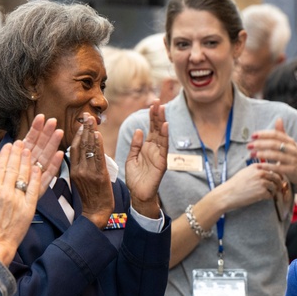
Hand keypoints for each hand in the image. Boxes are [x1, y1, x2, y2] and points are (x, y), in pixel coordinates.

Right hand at [0, 140, 44, 265]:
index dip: (5, 155)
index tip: (9, 145)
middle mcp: (5, 192)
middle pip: (12, 168)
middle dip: (16, 154)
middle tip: (20, 143)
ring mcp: (18, 200)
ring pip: (23, 176)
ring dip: (27, 161)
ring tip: (29, 150)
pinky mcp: (29, 208)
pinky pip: (33, 189)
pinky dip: (36, 177)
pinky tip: (37, 167)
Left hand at [20, 114, 64, 187]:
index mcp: (15, 160)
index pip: (27, 140)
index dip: (34, 129)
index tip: (40, 117)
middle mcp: (26, 167)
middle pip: (39, 147)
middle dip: (46, 134)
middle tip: (54, 121)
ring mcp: (32, 177)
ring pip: (45, 158)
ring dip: (53, 145)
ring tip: (59, 132)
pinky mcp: (37, 189)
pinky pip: (47, 176)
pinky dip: (54, 165)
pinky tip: (60, 154)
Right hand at [69, 113, 113, 227]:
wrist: (96, 212)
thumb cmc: (91, 197)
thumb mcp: (81, 180)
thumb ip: (81, 166)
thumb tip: (83, 152)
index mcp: (73, 170)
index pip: (74, 148)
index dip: (78, 134)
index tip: (81, 122)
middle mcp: (78, 169)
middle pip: (80, 145)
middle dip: (84, 129)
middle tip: (86, 115)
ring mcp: (87, 172)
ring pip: (88, 149)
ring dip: (90, 132)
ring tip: (92, 120)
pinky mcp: (97, 176)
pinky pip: (97, 157)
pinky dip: (97, 145)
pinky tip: (97, 134)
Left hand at [124, 102, 168, 218]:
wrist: (138, 195)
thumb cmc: (135, 178)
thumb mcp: (131, 158)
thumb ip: (135, 145)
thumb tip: (139, 130)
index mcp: (147, 147)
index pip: (150, 128)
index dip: (151, 116)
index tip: (152, 103)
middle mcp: (154, 149)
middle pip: (157, 128)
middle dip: (157, 114)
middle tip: (157, 100)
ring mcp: (159, 155)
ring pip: (161, 135)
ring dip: (161, 121)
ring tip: (161, 108)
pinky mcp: (161, 163)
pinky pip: (163, 148)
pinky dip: (164, 136)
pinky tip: (164, 125)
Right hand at [212, 161, 285, 211]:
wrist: (228, 194)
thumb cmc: (235, 185)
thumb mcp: (245, 172)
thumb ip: (256, 171)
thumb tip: (267, 173)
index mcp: (256, 166)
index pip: (273, 167)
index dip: (277, 173)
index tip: (278, 178)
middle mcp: (260, 172)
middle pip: (277, 176)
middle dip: (279, 183)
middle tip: (279, 187)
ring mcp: (262, 182)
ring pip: (275, 186)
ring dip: (274, 191)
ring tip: (268, 193)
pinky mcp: (262, 192)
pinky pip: (271, 195)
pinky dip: (268, 197)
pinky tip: (262, 197)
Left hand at [247, 118, 296, 196]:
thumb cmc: (294, 157)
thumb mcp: (290, 144)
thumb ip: (282, 133)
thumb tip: (278, 118)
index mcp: (290, 141)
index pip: (275, 135)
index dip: (263, 134)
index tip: (252, 136)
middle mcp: (292, 149)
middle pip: (274, 144)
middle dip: (260, 144)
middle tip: (249, 146)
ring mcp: (293, 160)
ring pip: (275, 155)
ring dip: (262, 154)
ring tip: (252, 154)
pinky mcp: (292, 170)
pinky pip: (278, 167)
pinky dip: (267, 166)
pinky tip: (259, 166)